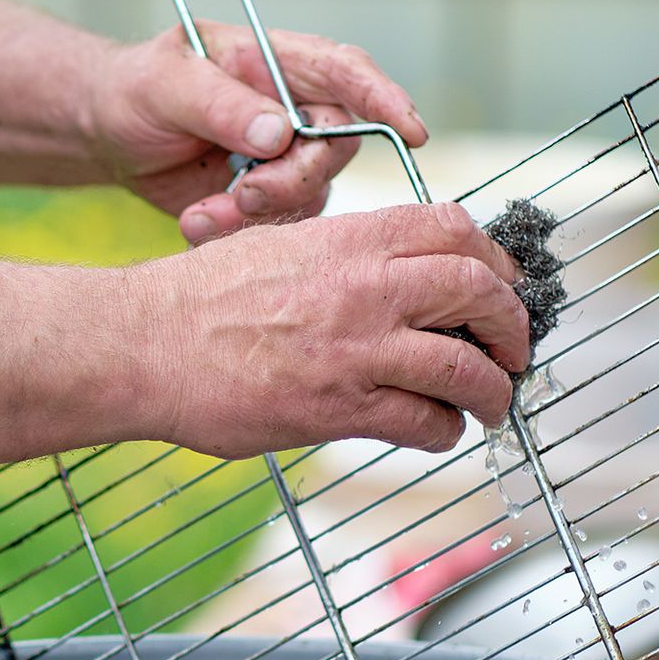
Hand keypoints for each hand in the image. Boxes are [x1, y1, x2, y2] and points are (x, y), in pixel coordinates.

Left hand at [84, 22, 428, 242]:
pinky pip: (276, 227)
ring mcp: (285, 158)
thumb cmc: (137, 89)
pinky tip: (195, 223)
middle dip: (292, 180)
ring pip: (308, 196)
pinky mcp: (267, 200)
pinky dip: (236, 233)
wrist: (109, 134)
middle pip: (336, 148)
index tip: (412, 132)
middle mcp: (296, 109)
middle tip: (242, 193)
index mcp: (280, 62)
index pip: (348, 72)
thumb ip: (221, 103)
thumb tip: (280, 130)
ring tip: (200, 214)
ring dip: (258, 215)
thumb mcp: (166, 84)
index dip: (386, 100)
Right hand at [129, 202, 529, 458]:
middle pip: (478, 290)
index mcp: (348, 238)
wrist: (143, 344)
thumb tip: (392, 269)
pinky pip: (423, 420)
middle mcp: (363, 286)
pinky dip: (444, 430)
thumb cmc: (197, 299)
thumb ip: (341, 252)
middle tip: (515, 346)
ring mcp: (355, 349)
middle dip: (512, 323)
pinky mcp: (339, 407)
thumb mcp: (277, 243)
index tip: (502, 281)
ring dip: (493, 389)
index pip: (454, 228)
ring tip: (493, 401)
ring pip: (465, 366)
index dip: (494, 257)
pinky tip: (438, 431)